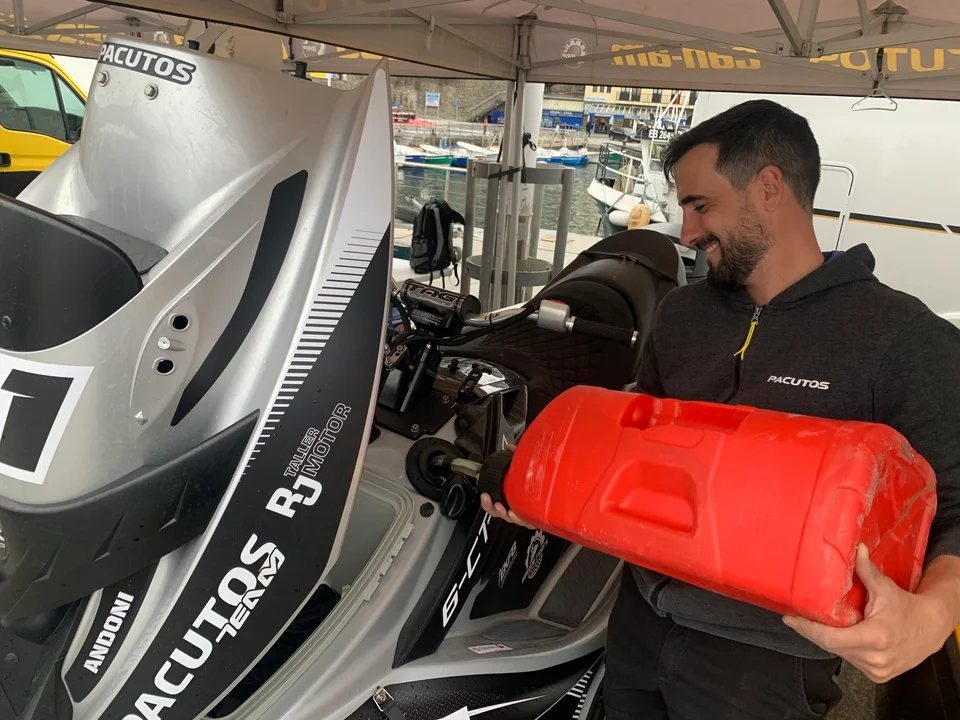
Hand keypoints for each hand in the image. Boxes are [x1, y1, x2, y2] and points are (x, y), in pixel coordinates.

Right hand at [478, 441, 535, 529]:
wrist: (557, 496)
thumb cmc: (538, 483)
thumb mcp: (524, 469)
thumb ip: (515, 458)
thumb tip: (510, 448)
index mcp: (510, 499)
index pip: (493, 503)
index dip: (486, 501)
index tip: (484, 494)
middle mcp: (516, 509)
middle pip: (498, 513)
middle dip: (491, 508)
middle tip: (490, 499)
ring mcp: (524, 516)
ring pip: (510, 519)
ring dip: (504, 514)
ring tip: (502, 507)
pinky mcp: (534, 520)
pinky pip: (525, 522)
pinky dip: (519, 519)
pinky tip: (516, 513)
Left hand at [783, 544, 954, 682]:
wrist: (931, 628)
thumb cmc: (908, 608)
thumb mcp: (885, 588)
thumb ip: (866, 570)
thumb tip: (855, 548)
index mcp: (875, 638)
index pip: (830, 638)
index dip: (807, 629)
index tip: (790, 619)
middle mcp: (875, 658)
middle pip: (831, 646)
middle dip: (812, 631)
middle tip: (796, 617)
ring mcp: (877, 670)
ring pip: (840, 653)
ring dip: (828, 639)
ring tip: (816, 623)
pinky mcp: (878, 675)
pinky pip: (851, 659)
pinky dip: (842, 647)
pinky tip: (837, 634)